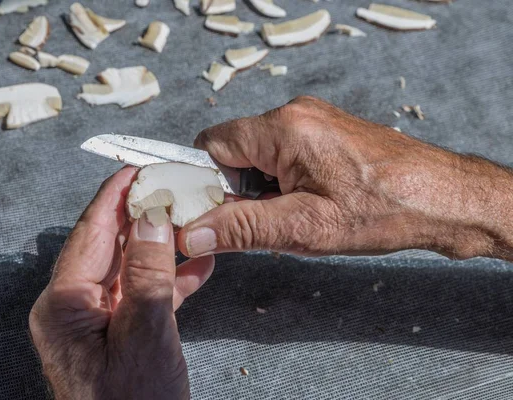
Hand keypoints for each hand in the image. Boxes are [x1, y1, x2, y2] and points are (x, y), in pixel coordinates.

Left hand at [30, 167, 213, 399]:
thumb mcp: (144, 335)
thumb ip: (146, 273)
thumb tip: (150, 216)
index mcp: (64, 305)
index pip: (90, 234)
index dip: (114, 197)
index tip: (138, 168)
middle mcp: (74, 308)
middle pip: (109, 246)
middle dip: (142, 216)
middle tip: (172, 188)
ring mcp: (97, 321)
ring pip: (130, 267)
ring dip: (162, 245)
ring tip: (193, 219)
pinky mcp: (120, 332)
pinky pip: (143, 294)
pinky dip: (171, 278)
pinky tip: (200, 263)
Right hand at [178, 96, 512, 259]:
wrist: (444, 199)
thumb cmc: (382, 210)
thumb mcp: (304, 227)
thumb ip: (241, 227)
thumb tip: (190, 233)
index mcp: (283, 129)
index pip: (211, 144)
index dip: (205, 181)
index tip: (213, 212)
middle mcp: (296, 114)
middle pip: (235, 149)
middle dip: (238, 190)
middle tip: (264, 222)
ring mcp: (314, 120)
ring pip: (261, 155)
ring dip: (264, 189)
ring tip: (295, 217)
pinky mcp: (327, 132)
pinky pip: (285, 154)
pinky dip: (285, 182)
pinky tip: (310, 206)